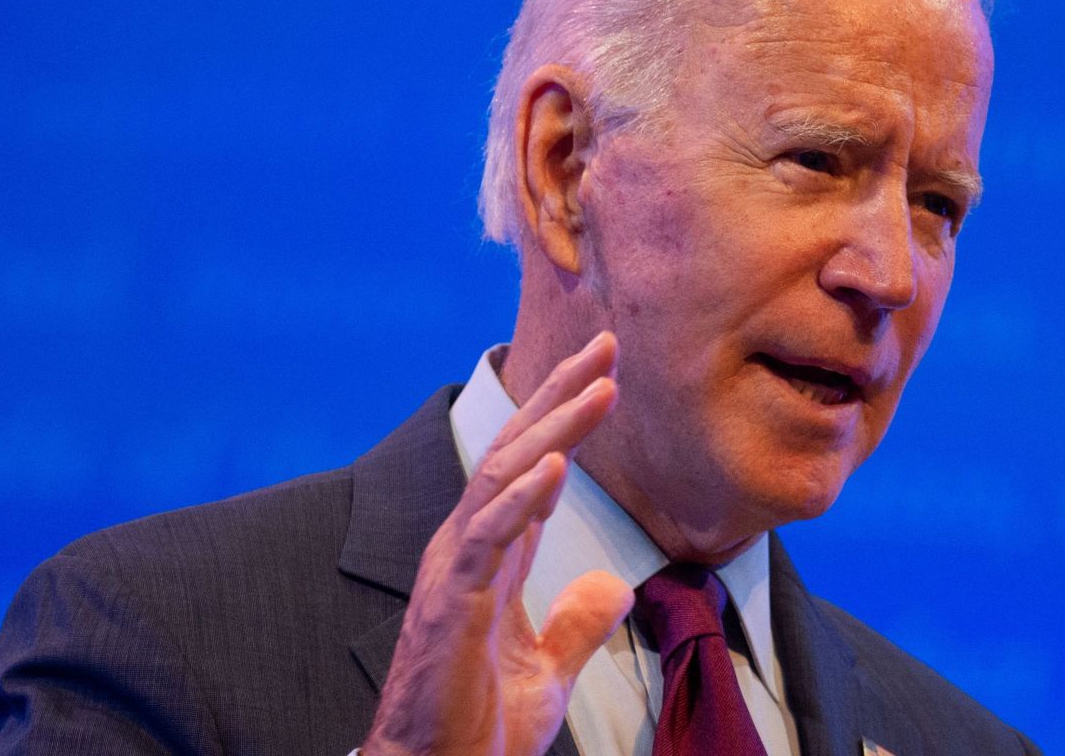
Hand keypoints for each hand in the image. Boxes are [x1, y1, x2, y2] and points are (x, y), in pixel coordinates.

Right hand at [364, 333, 634, 755]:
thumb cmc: (477, 728)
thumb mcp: (548, 670)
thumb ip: (578, 623)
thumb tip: (614, 583)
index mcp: (491, 556)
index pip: (530, 467)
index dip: (566, 417)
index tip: (607, 372)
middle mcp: (467, 548)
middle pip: (515, 451)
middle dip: (561, 396)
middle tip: (608, 346)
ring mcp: (455, 571)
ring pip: (501, 479)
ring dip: (554, 429)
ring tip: (599, 388)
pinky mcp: (450, 603)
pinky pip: (486, 537)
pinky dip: (520, 497)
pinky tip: (556, 465)